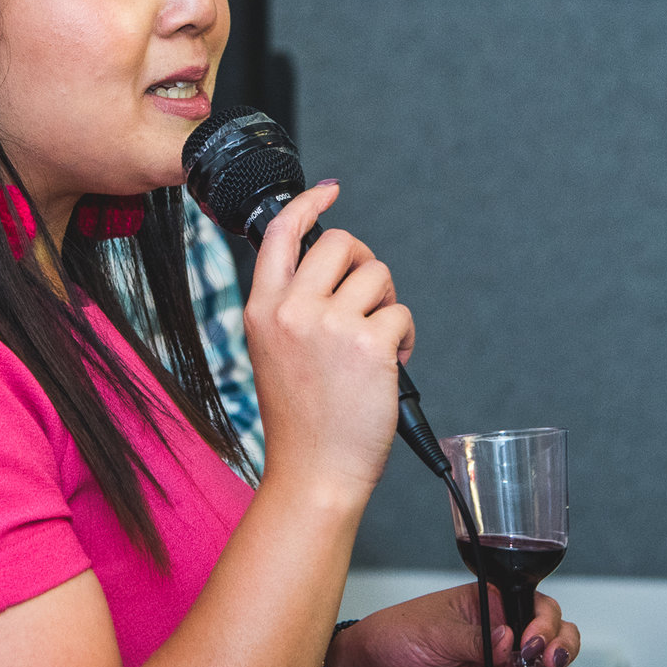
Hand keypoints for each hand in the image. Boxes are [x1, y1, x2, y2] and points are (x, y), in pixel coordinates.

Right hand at [244, 181, 413, 512]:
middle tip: (370, 299)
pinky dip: (404, 338)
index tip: (329, 192)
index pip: (281, 234)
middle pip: (341, 244)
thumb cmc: (301, 421)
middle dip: (364, 264)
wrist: (313, 473)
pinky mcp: (369, 345)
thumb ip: (292, 308)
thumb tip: (334, 267)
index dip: (308, 205)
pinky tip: (389, 367)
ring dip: (387, 305)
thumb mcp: (273, 352)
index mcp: (262, 309)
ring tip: (376, 345)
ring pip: (377, 276)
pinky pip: (401, 314)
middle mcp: (291, 310)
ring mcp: (330, 325)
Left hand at [325, 585, 580, 666]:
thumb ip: (476, 638)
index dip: (548, 626)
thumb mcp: (434, 629)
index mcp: (493, 606)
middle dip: (561, 658)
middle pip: (560, 647)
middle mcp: (505, 640)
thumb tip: (509, 640)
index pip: (542, 609)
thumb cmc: (394, 637)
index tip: (532, 642)